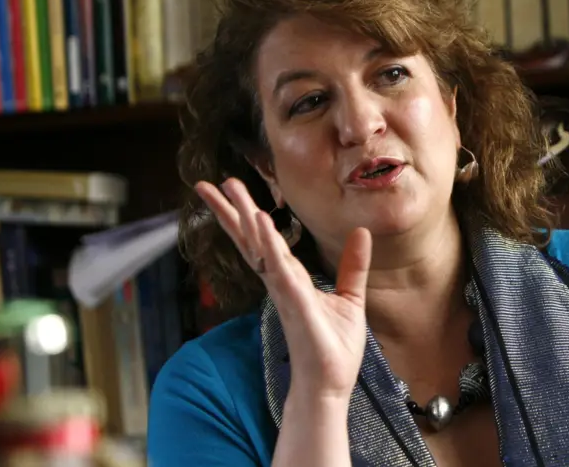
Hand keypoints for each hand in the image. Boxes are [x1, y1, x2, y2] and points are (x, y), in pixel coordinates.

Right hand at [195, 178, 371, 401]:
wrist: (331, 384)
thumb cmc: (334, 347)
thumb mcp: (351, 298)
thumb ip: (352, 265)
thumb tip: (361, 233)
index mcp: (290, 278)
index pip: (263, 240)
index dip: (245, 214)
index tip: (231, 189)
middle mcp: (280, 282)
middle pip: (249, 240)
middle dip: (229, 211)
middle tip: (207, 183)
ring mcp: (284, 292)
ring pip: (259, 248)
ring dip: (244, 219)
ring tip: (229, 190)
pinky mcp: (295, 304)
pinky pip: (279, 269)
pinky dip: (269, 246)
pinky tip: (260, 223)